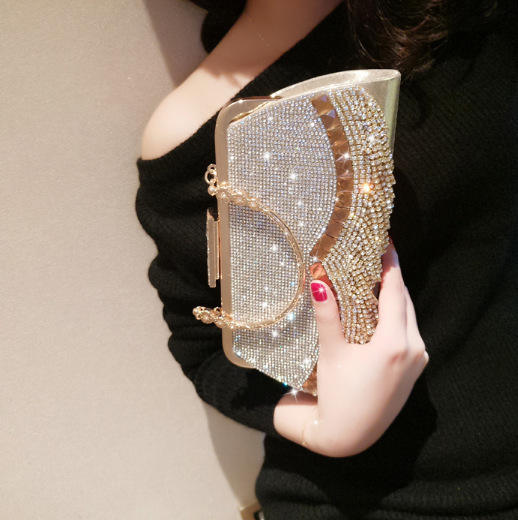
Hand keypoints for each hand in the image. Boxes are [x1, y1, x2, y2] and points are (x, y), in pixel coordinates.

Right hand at [273, 242, 428, 456]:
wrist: (347, 436)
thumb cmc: (338, 394)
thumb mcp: (332, 352)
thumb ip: (328, 315)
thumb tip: (318, 282)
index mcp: (396, 343)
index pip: (395, 292)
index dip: (390, 265)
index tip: (384, 243)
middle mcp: (414, 349)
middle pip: (404, 302)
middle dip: (391, 279)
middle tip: (374, 257)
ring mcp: (417, 361)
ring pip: (407, 318)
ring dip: (394, 298)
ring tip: (374, 280)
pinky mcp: (413, 370)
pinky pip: (407, 332)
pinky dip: (395, 317)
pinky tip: (378, 312)